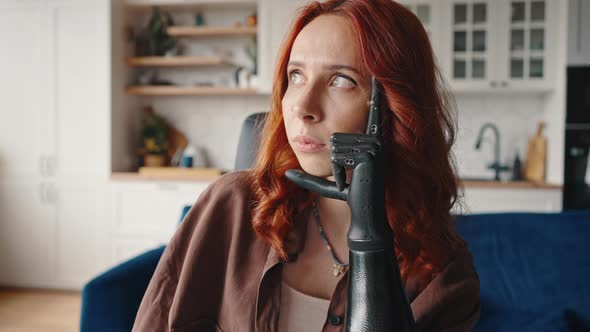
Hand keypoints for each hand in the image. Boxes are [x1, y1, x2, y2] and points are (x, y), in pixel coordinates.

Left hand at [286, 77, 391, 250]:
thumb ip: (308, 176)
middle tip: (346, 175)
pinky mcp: (373, 154)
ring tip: (349, 177)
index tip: (378, 77)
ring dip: (336, 165)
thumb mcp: (326, 181)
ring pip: (335, 142)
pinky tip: (350, 180)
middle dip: (333, 158)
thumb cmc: (346, 194)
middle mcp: (376, 137)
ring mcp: (376, 145)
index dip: (373, 96)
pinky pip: (340, 153)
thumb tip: (287, 175)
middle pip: (334, 133)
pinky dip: (339, 170)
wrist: (363, 212)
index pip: (362, 113)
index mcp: (369, 136)